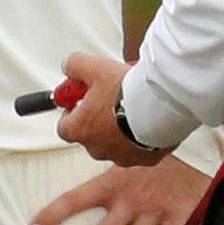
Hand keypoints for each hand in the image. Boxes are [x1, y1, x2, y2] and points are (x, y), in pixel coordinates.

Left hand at [30, 156, 210, 224]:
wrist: (190, 144)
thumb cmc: (152, 148)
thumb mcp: (123, 154)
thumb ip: (104, 169)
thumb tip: (80, 157)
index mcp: (110, 183)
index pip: (74, 200)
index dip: (52, 214)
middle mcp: (127, 200)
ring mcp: (151, 211)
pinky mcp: (175, 217)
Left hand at [56, 52, 170, 167]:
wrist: (160, 105)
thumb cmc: (126, 91)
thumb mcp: (93, 67)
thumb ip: (75, 65)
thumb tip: (70, 67)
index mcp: (81, 129)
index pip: (63, 127)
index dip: (71, 113)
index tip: (78, 101)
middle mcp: (99, 148)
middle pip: (90, 136)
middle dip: (97, 120)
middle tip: (108, 100)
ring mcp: (123, 156)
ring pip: (116, 143)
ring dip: (120, 129)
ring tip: (131, 107)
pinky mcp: (146, 159)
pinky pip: (140, 148)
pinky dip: (141, 136)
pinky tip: (148, 118)